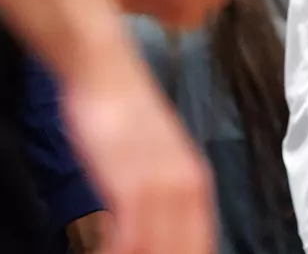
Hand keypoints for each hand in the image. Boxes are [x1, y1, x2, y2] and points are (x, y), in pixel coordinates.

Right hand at [63, 54, 214, 253]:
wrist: (105, 71)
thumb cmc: (123, 118)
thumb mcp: (152, 158)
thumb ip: (161, 193)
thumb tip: (157, 228)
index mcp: (195, 181)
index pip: (202, 240)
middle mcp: (185, 183)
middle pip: (187, 246)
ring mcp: (159, 180)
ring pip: (161, 244)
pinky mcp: (128, 176)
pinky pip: (132, 229)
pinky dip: (124, 249)